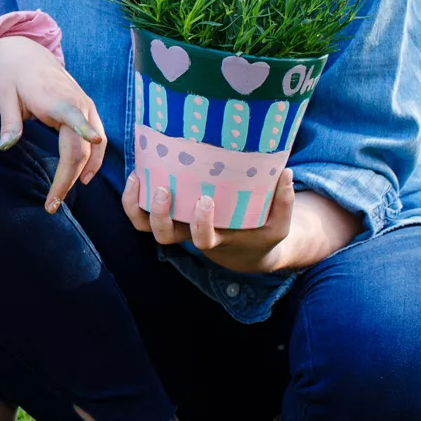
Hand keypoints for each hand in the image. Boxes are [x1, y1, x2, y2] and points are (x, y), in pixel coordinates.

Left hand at [0, 35, 102, 213]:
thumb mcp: (4, 95)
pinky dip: (92, 159)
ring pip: (94, 147)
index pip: (74, 118)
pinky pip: (98, 139)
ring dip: (83, 173)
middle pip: (81, 147)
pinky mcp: (88, 110)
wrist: (27, 54)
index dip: (85, 130)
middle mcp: (77, 103)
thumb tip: (6, 146)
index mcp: (56, 98)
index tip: (94, 142)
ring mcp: (86, 107)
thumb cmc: (12, 75)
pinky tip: (82, 177)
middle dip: (68, 178)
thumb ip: (9, 121)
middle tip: (51, 204)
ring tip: (62, 197)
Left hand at [122, 168, 296, 273]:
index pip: (203, 240)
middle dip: (160, 215)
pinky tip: (137, 172)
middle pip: (163, 236)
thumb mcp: (278, 224)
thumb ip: (284, 202)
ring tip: (139, 177)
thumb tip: (287, 172)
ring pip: (145, 226)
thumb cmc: (261, 233)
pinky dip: (133, 197)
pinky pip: (140, 212)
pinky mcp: (167, 212)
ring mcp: (175, 224)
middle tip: (164, 190)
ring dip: (136, 205)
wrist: (244, 248)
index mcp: (216, 239)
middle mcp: (190, 234)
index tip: (206, 200)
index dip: (200, 224)